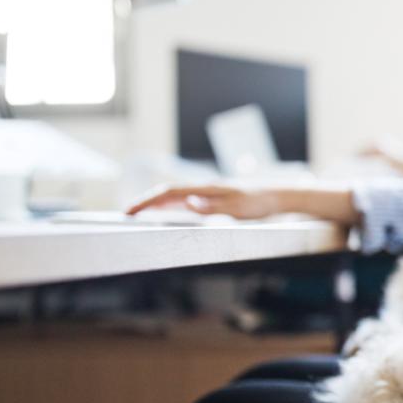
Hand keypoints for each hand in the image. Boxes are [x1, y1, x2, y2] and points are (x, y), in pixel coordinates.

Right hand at [125, 185, 279, 219]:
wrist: (276, 195)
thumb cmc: (258, 202)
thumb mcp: (237, 208)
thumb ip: (212, 207)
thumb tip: (187, 202)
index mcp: (206, 189)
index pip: (169, 192)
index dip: (148, 201)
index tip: (131, 211)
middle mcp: (203, 188)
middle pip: (167, 193)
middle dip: (145, 202)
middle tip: (126, 214)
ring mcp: (206, 193)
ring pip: (174, 196)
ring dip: (154, 204)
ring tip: (136, 213)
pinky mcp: (211, 199)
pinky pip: (184, 201)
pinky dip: (168, 206)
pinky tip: (163, 212)